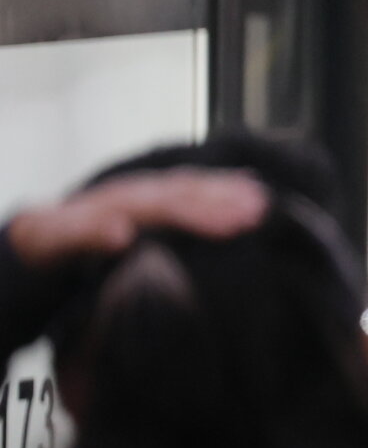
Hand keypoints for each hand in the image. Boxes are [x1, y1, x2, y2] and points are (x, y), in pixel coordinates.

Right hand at [10, 171, 267, 268]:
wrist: (20, 258)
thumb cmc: (84, 249)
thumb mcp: (136, 240)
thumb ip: (177, 225)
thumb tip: (235, 214)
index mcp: (138, 200)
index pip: (186, 189)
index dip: (223, 190)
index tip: (263, 199)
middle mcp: (115, 200)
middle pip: (169, 194)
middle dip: (213, 200)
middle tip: (254, 210)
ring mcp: (81, 215)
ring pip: (130, 206)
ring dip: (174, 210)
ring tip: (218, 221)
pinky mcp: (46, 235)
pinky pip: (70, 233)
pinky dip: (96, 232)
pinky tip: (121, 236)